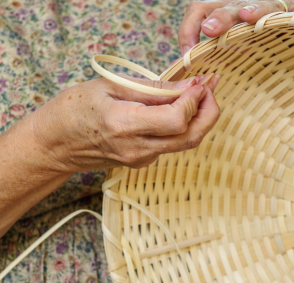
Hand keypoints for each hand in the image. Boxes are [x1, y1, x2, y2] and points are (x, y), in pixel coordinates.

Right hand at [32, 74, 219, 171]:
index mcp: (125, 125)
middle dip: (209, 113)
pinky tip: (180, 110)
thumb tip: (188, 86)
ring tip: (199, 96)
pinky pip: (172, 145)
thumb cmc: (75, 110)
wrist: (57, 145)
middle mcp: (138, 148)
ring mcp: (142, 159)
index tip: (200, 83)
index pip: (176, 119)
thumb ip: (153, 89)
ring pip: (185, 144)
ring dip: (200, 120)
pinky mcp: (143, 162)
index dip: (195, 100)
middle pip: (191, 137)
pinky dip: (184, 127)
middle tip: (210, 90)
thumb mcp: (110, 87)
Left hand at [178, 0, 293, 55]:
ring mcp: (270, 8)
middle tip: (210, 29)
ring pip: (263, 5)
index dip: (189, 29)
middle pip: (230, 7)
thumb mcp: (224, 50)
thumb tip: (186, 63)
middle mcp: (244, 8)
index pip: (199, 10)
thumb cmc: (250, 43)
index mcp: (223, 15)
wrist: (287, 36)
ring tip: (248, 16)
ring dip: (255, 9)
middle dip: (220, 17)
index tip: (188, 53)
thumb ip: (206, 53)